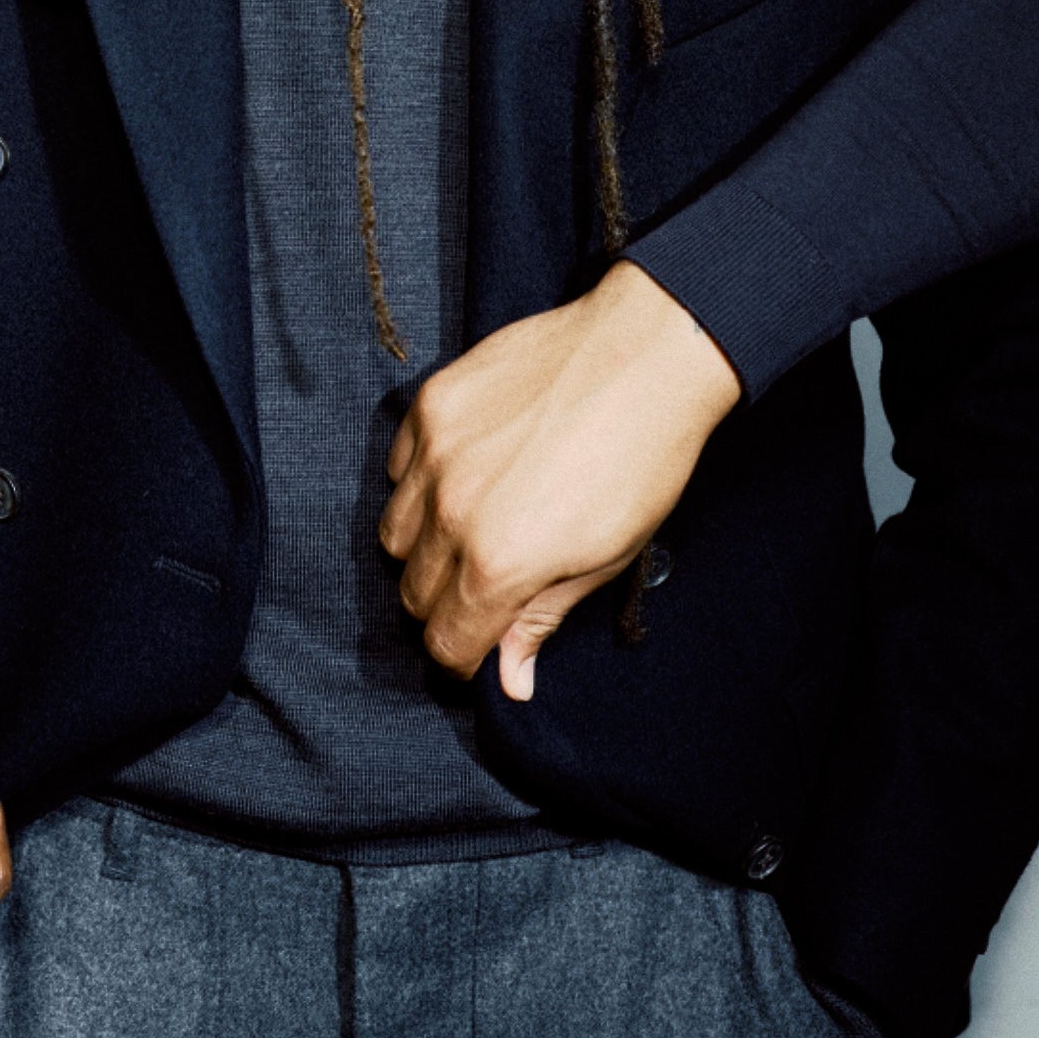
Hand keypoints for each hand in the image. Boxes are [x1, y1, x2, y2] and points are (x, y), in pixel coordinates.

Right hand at [380, 263, 741, 700]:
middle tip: (486, 585)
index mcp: (499, 563)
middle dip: (445, 605)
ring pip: (394, 533)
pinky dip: (419, 483)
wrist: (644, 356)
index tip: (481, 647)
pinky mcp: (431, 402)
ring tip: (472, 528)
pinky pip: (398, 467)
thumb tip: (510, 681)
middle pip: (413, 592)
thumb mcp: (605, 559)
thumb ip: (542, 618)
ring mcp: (435, 452)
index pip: (445, 643)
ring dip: (423, 546)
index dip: (464, 657)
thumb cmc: (642, 463)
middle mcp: (452, 512)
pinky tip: (465, 473)